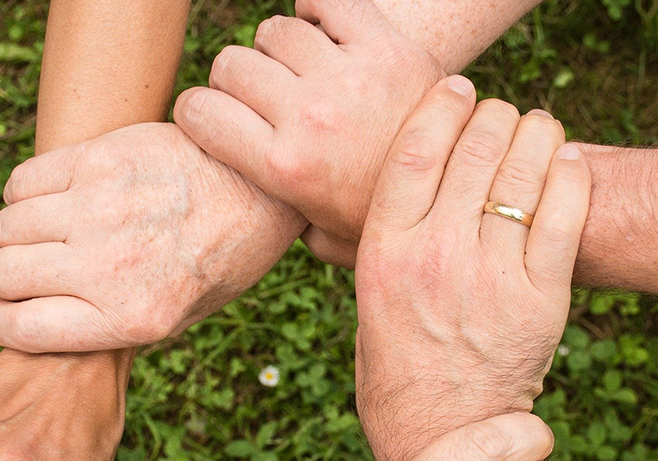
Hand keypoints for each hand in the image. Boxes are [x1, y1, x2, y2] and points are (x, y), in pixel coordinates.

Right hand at [0, 122, 306, 352]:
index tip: (11, 313)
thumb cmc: (220, 259)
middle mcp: (109, 267)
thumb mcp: (180, 318)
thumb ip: (112, 328)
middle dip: (10, 279)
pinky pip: (22, 182)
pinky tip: (57, 199)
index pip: (19, 329)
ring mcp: (100, 209)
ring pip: (7, 227)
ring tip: (52, 233)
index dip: (4, 323)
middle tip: (37, 271)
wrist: (260, 189)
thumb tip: (43, 327)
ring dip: (20, 234)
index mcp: (131, 318)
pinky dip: (26, 194)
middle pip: (3, 274)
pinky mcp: (98, 159)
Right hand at [173, 0, 442, 266]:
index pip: (198, 111)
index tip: (211, 118)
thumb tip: (247, 210)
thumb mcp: (321, 239)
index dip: (196, 112)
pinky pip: (326, 0)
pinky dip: (317, 9)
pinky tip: (323, 32)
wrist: (460, 193)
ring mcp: (348, 78)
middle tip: (261, 99)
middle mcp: (309, 117)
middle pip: (231, 65)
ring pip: (274, 31)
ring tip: (299, 71)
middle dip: (235, 81)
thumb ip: (279, 220)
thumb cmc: (382, 220)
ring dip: (278, 48)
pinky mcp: (386, 47)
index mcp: (283, 168)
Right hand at [354, 77, 590, 460]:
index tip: (457, 89)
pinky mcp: (541, 300)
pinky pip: (565, 213)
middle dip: (493, 116)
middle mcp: (435, 257)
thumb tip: (371, 195)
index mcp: (383, 254)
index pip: (414, 150)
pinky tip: (566, 162)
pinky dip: (571, 174)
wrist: (442, 437)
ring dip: (536, 134)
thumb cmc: (396, 369)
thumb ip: (373, 247)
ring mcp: (491, 278)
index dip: (441, 105)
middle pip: (474, 148)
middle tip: (501, 116)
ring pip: (523, 170)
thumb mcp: (365, 303)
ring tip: (537, 129)